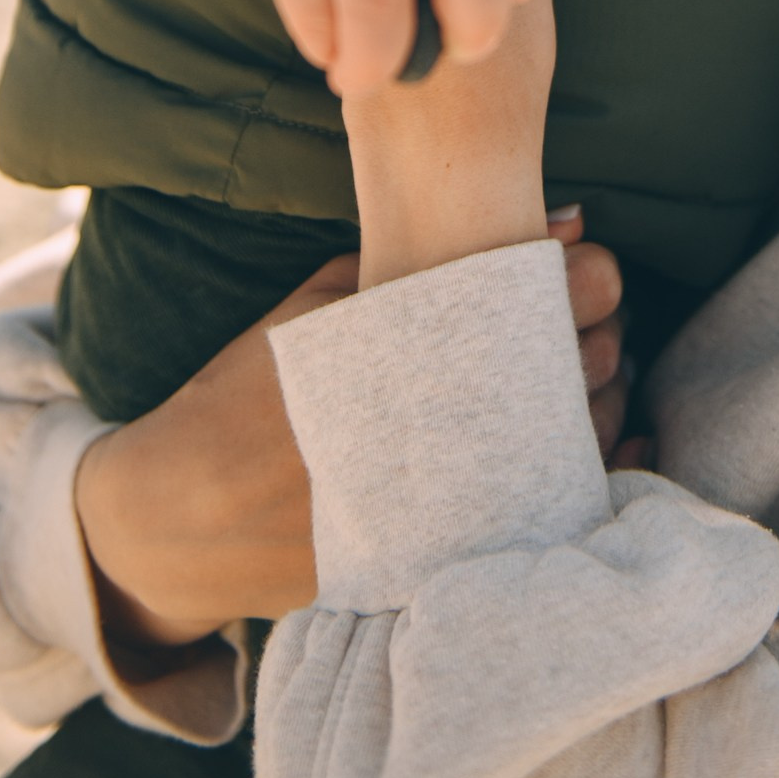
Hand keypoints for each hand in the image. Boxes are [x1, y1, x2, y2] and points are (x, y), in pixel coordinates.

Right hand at [73, 217, 626, 653]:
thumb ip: (424, 260)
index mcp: (416, 345)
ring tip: (572, 381)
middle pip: (583, 370)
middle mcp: (445, 425)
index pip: (553, 298)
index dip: (586, 278)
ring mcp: (455, 501)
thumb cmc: (246, 393)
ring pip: (583, 445)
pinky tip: (600, 445)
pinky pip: (557, 514)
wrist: (178, 520)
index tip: (584, 269)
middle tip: (586, 322)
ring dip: (597, 406)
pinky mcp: (454, 556)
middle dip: (597, 337)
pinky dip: (586, 477)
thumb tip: (560, 221)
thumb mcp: (320, 305)